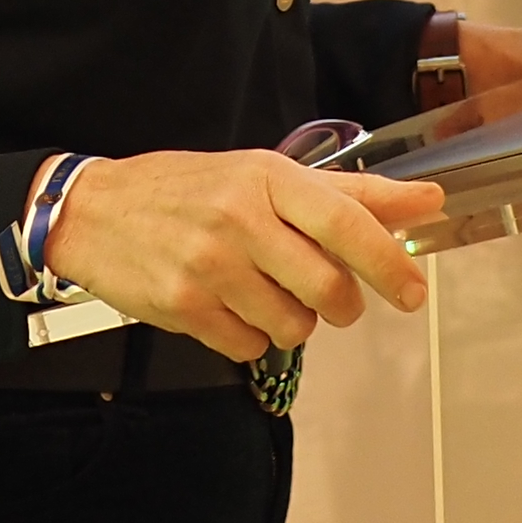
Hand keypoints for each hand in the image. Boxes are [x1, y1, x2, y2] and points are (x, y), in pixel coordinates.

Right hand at [46, 152, 447, 365]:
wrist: (93, 211)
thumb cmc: (190, 189)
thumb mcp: (265, 176)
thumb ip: (349, 194)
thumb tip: (428, 200)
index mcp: (267, 178)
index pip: (345, 221)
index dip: (388, 261)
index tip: (413, 292)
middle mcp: (239, 218)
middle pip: (327, 288)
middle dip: (341, 306)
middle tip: (329, 299)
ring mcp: (209, 266)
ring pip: (292, 326)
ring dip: (292, 322)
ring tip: (262, 293)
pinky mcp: (184, 307)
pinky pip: (249, 347)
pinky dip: (250, 337)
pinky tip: (228, 307)